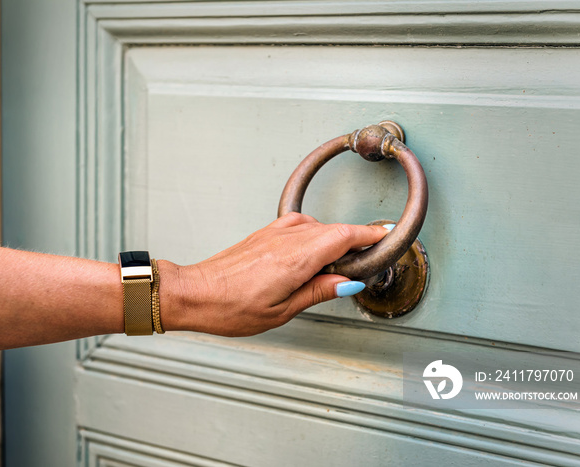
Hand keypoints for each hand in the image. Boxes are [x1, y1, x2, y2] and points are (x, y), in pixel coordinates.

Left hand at [158, 212, 388, 336]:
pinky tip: (312, 254)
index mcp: (296, 259)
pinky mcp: (264, 233)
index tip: (385, 237)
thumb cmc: (230, 307)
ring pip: (317, 226)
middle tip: (366, 259)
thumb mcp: (282, 311)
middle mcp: (286, 239)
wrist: (195, 293)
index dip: (368, 235)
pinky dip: (315, 236)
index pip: (344, 235)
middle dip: (355, 239)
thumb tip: (347, 283)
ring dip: (333, 238)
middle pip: (334, 229)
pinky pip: (300, 226)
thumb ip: (318, 292)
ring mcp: (274, 232)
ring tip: (337, 264)